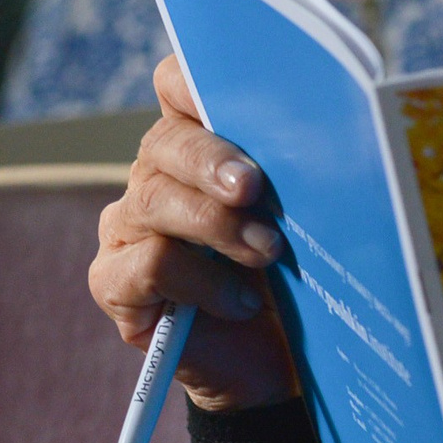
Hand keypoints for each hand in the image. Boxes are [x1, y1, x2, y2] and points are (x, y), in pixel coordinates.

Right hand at [90, 55, 295, 412]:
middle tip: (255, 187)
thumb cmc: (290, 277)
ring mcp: (127, 228)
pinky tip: (238, 302)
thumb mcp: (301, 217)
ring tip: (268, 252)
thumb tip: (329, 132)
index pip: (176, 86)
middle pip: (166, 142)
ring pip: (155, 200)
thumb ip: (294, 172)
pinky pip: (150, 262)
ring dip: (218, 225)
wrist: (273, 362)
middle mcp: (155, 177)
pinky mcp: (113, 282)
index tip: (237, 93)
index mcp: (197, 144)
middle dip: (214, 160)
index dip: (195, 81)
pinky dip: (202, 282)